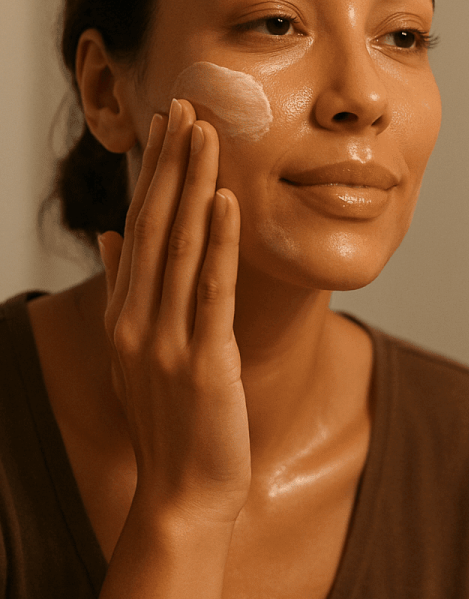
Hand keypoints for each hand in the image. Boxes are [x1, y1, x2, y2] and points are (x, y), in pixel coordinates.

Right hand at [99, 98, 249, 526]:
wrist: (183, 492)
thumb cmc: (170, 419)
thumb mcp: (136, 352)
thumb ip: (125, 289)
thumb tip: (113, 234)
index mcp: (127, 313)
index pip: (140, 227)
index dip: (153, 174)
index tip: (167, 127)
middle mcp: (139, 319)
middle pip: (156, 225)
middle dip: (171, 164)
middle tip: (186, 106)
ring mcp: (166, 340)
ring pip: (181, 247)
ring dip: (193, 187)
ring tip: (205, 135)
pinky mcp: (203, 361)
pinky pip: (211, 291)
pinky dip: (219, 244)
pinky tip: (226, 202)